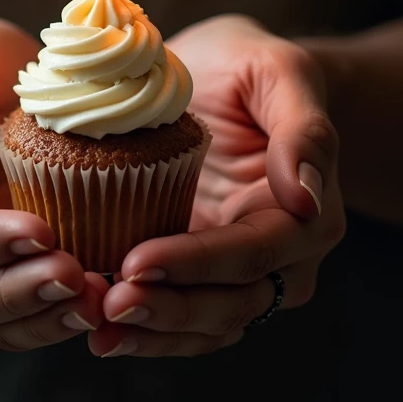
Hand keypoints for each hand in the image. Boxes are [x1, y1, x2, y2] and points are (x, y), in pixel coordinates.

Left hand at [89, 15, 344, 357]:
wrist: (227, 79)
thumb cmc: (252, 68)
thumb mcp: (279, 71)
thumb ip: (303, 129)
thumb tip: (305, 197)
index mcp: (307, 214)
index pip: (252, 252)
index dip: (195, 264)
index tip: (136, 263)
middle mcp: (283, 258)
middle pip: (231, 304)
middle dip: (168, 310)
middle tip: (106, 304)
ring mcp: (240, 275)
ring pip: (205, 327)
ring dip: (151, 333)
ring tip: (94, 326)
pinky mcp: (201, 278)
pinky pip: (181, 322)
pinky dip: (143, 332)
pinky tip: (98, 329)